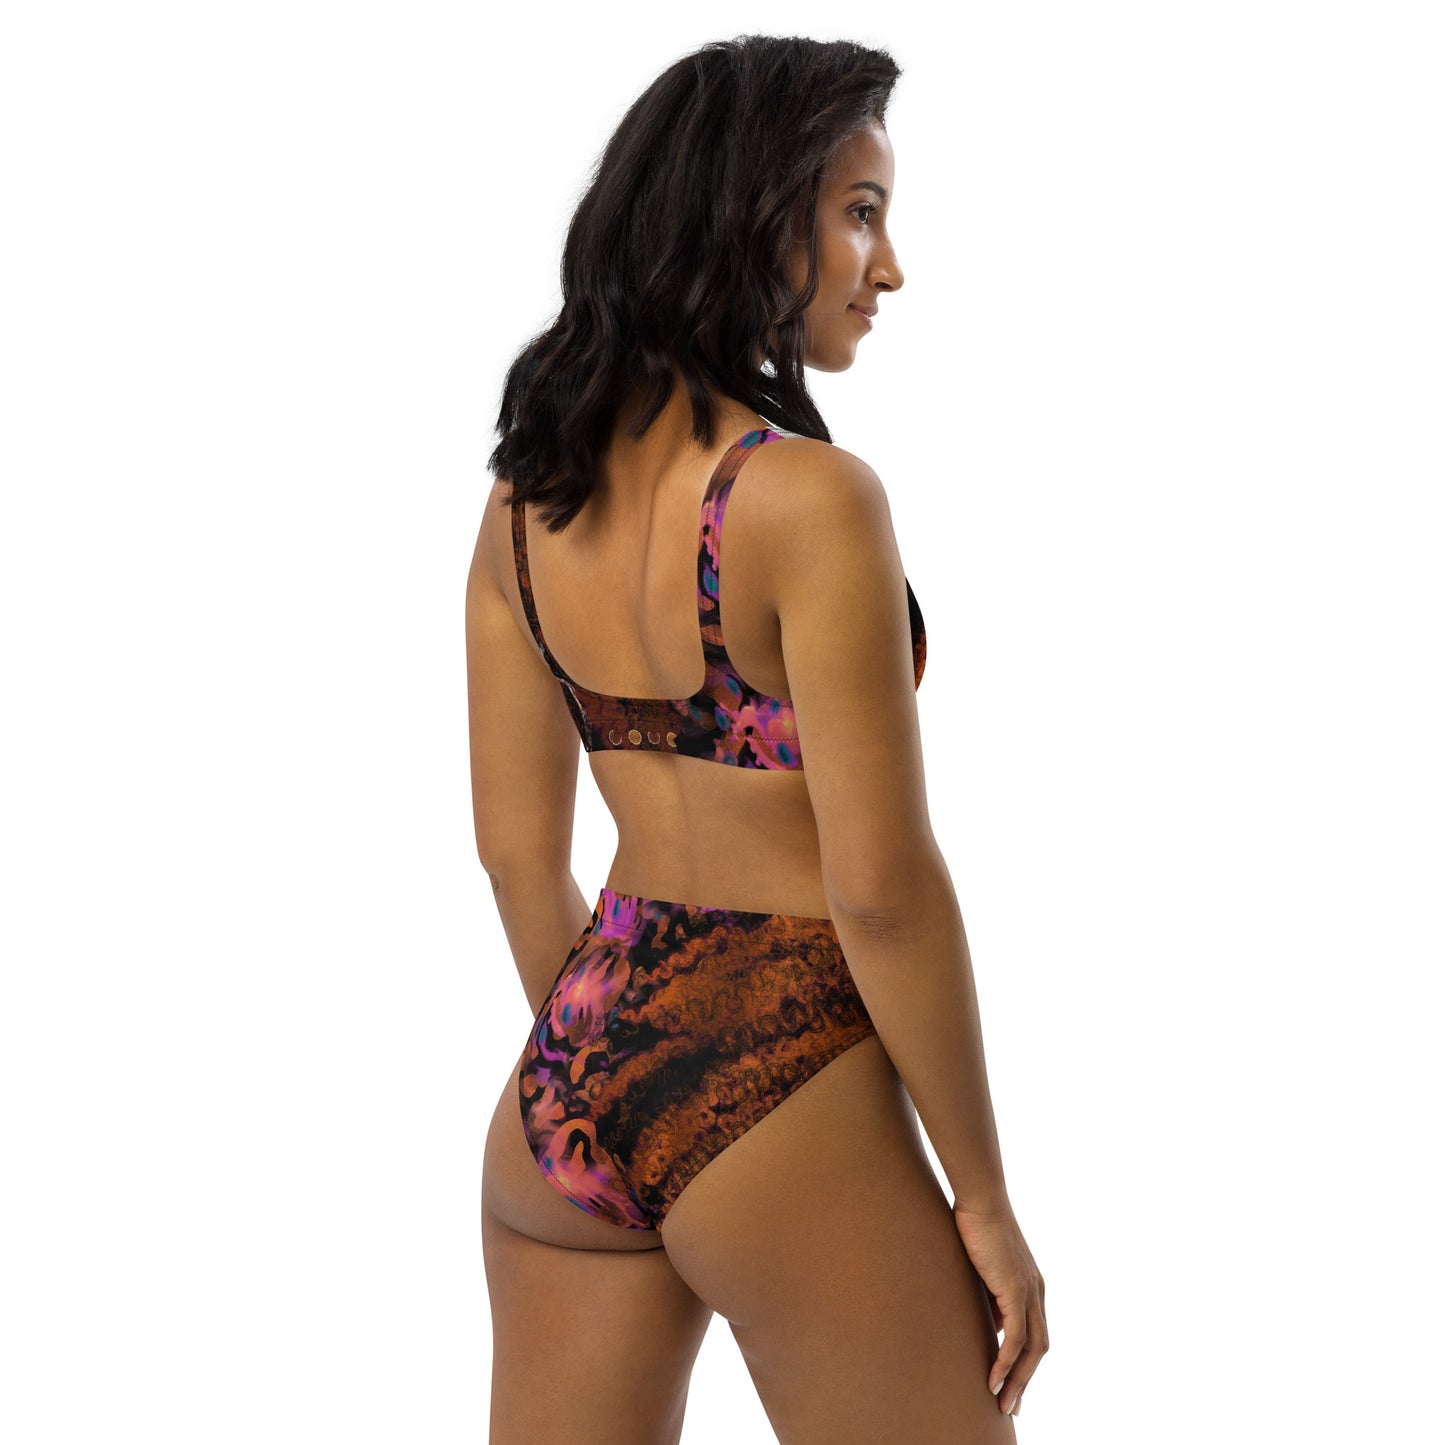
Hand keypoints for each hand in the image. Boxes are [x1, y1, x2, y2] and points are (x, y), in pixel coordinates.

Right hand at [952, 1200, 1047, 1416]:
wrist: (982, 1199)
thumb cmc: (977, 1224)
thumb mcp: (984, 1266)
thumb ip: (989, 1292)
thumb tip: (988, 1319)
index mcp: (1031, 1286)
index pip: (1034, 1334)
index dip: (1024, 1363)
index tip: (1009, 1385)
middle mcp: (1037, 1293)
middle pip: (1039, 1349)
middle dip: (1025, 1381)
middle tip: (1010, 1406)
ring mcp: (1030, 1292)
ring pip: (1031, 1350)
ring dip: (1018, 1380)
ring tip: (1003, 1403)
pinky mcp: (1016, 1291)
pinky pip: (1016, 1339)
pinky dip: (1006, 1363)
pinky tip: (993, 1380)